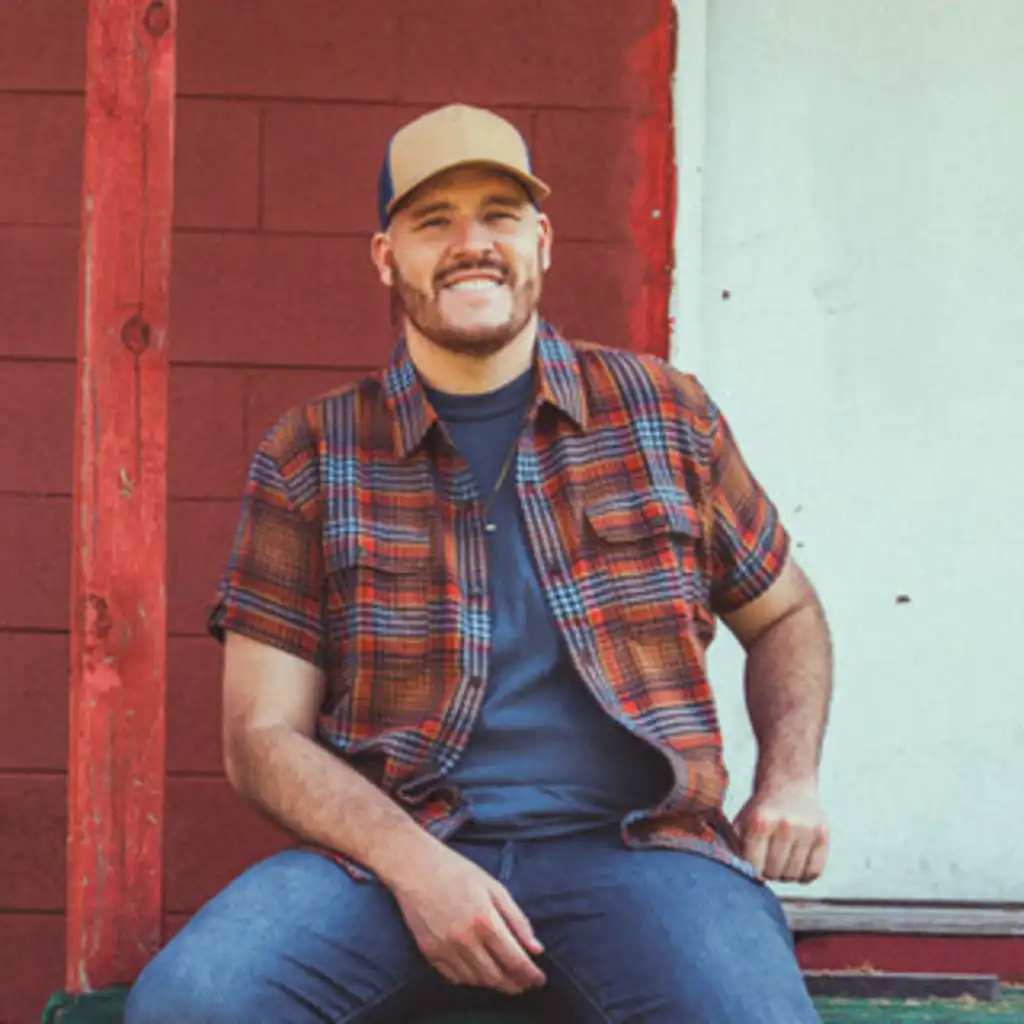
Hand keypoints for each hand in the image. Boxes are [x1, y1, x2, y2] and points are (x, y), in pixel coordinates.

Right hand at [387, 842, 546, 994]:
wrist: (415, 867)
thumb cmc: (458, 871)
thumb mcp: (494, 887)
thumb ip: (517, 919)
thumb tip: (536, 949)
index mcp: (485, 920)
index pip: (514, 960)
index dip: (530, 974)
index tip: (540, 979)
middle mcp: (465, 939)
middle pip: (496, 976)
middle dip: (516, 984)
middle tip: (525, 984)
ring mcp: (445, 948)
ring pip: (476, 980)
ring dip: (494, 984)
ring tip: (506, 980)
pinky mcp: (429, 952)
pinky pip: (455, 977)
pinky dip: (471, 979)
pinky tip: (480, 974)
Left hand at [733, 779, 828, 882]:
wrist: (788, 784)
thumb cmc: (760, 810)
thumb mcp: (741, 822)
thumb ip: (734, 847)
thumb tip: (735, 873)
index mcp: (760, 822)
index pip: (754, 866)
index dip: (752, 871)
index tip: (754, 865)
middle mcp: (785, 825)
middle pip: (774, 873)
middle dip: (769, 872)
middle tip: (768, 861)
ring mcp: (806, 830)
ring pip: (794, 876)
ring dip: (786, 875)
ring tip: (782, 861)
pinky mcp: (823, 835)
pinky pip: (814, 872)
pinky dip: (804, 875)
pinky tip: (797, 864)